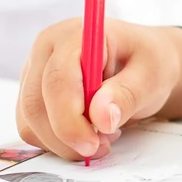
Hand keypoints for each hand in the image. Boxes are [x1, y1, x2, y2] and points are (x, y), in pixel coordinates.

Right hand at [17, 19, 181, 160]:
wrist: (144, 63)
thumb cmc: (148, 62)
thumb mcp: (151, 75)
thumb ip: (127, 94)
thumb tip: (101, 117)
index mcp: (74, 35)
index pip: (57, 80)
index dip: (69, 119)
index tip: (92, 144)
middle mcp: (46, 49)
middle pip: (35, 104)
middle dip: (67, 136)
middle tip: (103, 147)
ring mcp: (35, 71)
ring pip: (30, 121)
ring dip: (63, 142)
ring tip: (103, 136)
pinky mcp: (33, 93)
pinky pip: (32, 129)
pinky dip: (57, 142)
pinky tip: (87, 133)